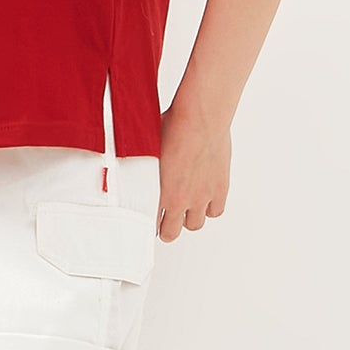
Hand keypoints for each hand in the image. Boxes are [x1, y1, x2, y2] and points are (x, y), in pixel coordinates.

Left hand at [156, 102, 230, 242]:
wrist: (201, 117)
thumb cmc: (173, 126)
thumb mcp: (148, 147)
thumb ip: (142, 166)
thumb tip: (129, 165)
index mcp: (162, 191)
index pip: (151, 223)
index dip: (149, 222)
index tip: (148, 218)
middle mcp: (183, 199)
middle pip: (172, 232)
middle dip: (167, 228)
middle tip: (165, 219)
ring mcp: (203, 195)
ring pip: (196, 224)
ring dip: (188, 217)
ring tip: (184, 205)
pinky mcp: (220, 187)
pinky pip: (216, 211)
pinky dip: (210, 208)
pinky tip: (204, 197)